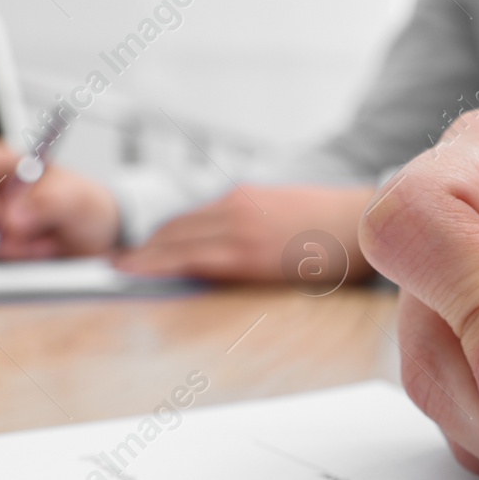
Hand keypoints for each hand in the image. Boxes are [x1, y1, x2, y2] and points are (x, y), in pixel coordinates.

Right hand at [0, 136, 119, 258]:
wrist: (96, 235)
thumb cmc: (85, 203)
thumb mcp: (76, 198)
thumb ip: (47, 203)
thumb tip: (11, 219)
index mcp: (0, 160)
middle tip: (29, 237)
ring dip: (13, 247)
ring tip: (46, 241)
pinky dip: (17, 259)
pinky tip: (38, 250)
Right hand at [115, 185, 373, 282]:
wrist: (363, 217)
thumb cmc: (335, 262)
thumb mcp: (289, 285)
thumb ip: (244, 283)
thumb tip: (208, 288)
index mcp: (246, 251)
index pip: (182, 258)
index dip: (148, 266)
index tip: (122, 273)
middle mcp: (237, 221)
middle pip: (175, 237)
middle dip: (144, 252)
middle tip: (116, 266)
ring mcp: (241, 201)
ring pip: (186, 220)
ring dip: (159, 237)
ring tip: (138, 253)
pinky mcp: (248, 191)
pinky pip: (204, 210)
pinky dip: (183, 224)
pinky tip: (177, 235)